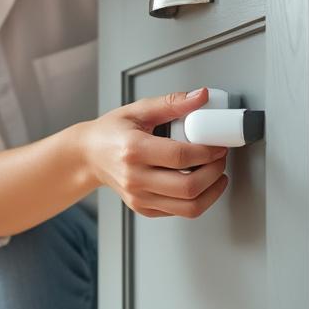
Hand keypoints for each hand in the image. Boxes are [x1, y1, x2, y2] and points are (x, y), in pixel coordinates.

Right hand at [76, 88, 229, 217]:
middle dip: (215, 172)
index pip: (180, 157)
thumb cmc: (111, 132)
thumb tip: (201, 96)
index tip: (218, 145)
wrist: (89, 156)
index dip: (208, 152)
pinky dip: (198, 200)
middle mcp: (135, 177)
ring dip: (212, 191)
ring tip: (216, 175)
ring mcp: (138, 196)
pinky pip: (180, 212)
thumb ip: (172, 103)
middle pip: (188, 186)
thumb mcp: (138, 110)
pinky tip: (200, 183)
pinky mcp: (143, 208)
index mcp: (133, 149)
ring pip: (189, 206)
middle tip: (220, 159)